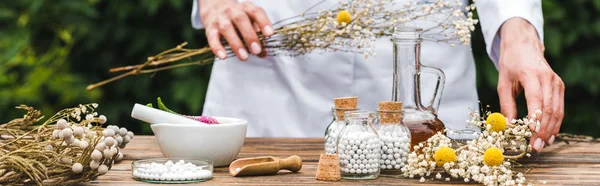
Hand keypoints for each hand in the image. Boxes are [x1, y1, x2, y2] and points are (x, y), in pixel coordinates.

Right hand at [198, 0, 273, 59]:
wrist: (215, 10)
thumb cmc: (238, 20)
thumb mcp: (250, 22)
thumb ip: (258, 37)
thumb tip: (263, 53)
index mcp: (246, 8)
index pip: (256, 12)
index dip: (263, 22)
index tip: (269, 34)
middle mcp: (232, 11)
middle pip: (241, 19)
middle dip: (250, 36)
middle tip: (256, 50)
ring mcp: (220, 19)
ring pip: (227, 29)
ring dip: (236, 44)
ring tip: (244, 57)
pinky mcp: (210, 29)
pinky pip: (212, 38)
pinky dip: (217, 48)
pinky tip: (223, 56)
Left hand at [497, 18, 564, 151]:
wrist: (524, 46)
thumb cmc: (511, 65)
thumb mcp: (503, 83)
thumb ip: (506, 105)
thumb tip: (507, 126)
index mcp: (531, 75)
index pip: (536, 100)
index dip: (535, 119)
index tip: (531, 134)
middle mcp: (547, 78)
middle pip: (548, 108)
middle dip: (543, 130)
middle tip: (535, 147)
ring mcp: (556, 82)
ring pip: (557, 110)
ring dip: (550, 129)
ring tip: (542, 144)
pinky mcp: (559, 86)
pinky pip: (559, 107)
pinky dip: (555, 122)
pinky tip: (550, 134)